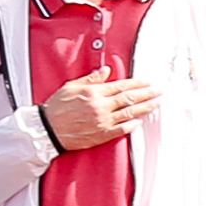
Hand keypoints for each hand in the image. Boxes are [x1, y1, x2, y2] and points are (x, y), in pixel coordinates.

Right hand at [43, 71, 159, 152]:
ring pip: (130, 112)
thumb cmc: (55, 108)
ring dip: (146, 107)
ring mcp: (103, 121)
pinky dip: (133, 124)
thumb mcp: (70, 87)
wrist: (46, 129)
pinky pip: (122, 129)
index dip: (136, 83)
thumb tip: (105, 71)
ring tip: (156, 103)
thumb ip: (90, 79)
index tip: (146, 82)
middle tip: (159, 91)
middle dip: (147, 94)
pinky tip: (140, 121)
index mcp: (94, 92)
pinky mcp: (102, 134)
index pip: (121, 86)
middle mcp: (101, 106)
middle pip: (129, 98)